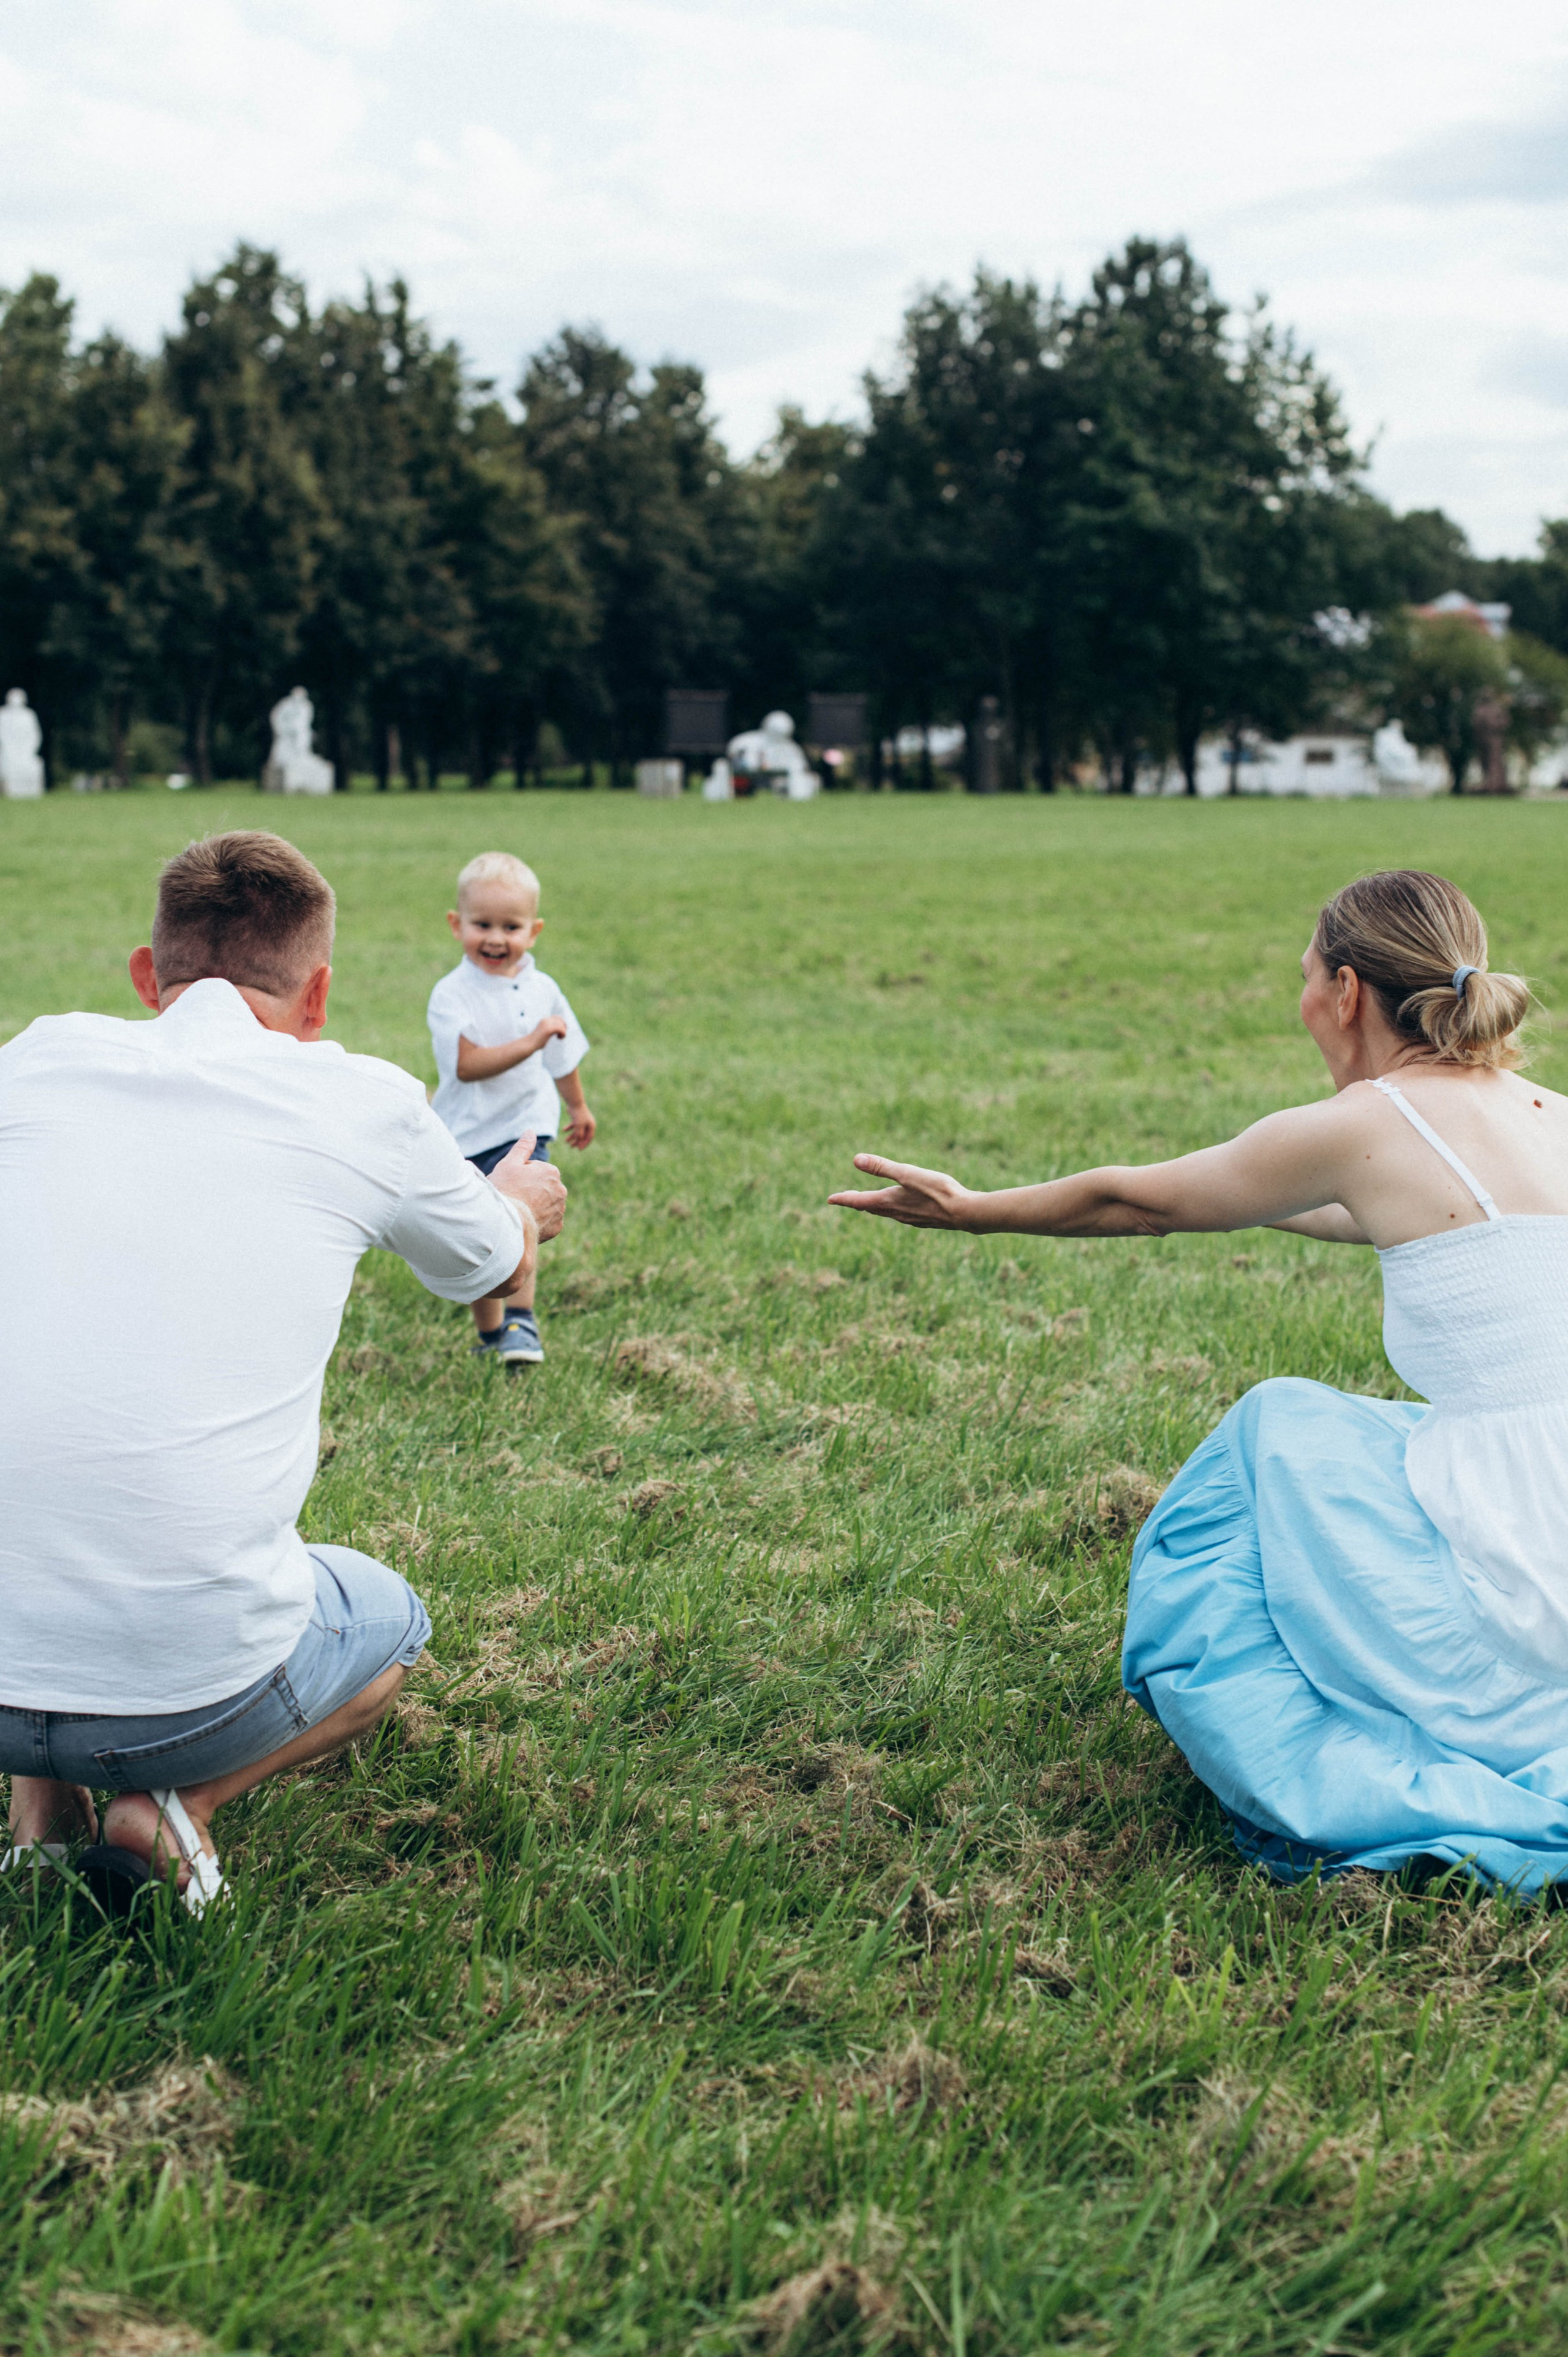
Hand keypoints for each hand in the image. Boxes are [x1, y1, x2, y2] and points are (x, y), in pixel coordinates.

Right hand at [489, 1131, 566, 1239]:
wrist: (507, 1223)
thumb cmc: (506, 1190)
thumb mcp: (510, 1163)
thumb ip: (523, 1147)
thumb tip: (531, 1131)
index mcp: (551, 1172)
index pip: (534, 1171)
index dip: (519, 1176)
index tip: (511, 1184)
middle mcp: (561, 1190)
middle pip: (541, 1188)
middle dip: (530, 1191)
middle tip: (514, 1198)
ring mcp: (560, 1209)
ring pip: (545, 1204)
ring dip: (535, 1206)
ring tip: (519, 1211)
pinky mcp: (557, 1227)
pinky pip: (547, 1221)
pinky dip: (538, 1221)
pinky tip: (525, 1221)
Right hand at [526, 1014, 570, 1053]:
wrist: (528, 1044)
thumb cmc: (535, 1042)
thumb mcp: (543, 1034)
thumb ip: (549, 1031)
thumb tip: (557, 1031)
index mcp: (544, 1020)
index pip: (557, 1017)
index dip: (562, 1023)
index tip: (560, 1031)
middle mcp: (546, 1020)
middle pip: (561, 1020)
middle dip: (563, 1027)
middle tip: (561, 1034)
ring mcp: (547, 1024)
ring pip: (562, 1025)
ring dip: (563, 1032)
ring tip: (559, 1037)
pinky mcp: (549, 1029)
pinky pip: (561, 1029)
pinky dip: (563, 1034)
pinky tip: (559, 1038)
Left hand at [565, 1104, 595, 1148]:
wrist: (575, 1103)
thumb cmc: (578, 1115)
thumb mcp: (579, 1126)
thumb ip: (579, 1134)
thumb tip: (579, 1141)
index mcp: (591, 1126)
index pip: (589, 1138)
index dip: (584, 1144)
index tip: (578, 1149)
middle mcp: (588, 1124)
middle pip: (583, 1136)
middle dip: (577, 1142)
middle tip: (571, 1147)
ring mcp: (583, 1121)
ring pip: (577, 1131)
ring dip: (572, 1136)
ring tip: (566, 1141)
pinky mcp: (577, 1118)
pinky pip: (573, 1126)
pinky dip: (569, 1128)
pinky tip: (564, 1130)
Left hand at [828, 1155, 977, 1229]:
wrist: (965, 1213)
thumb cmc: (937, 1190)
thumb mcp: (907, 1173)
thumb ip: (882, 1166)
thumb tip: (856, 1159)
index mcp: (889, 1201)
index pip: (859, 1201)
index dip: (843, 1199)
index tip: (830, 1199)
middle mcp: (896, 1213)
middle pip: (870, 1208)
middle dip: (856, 1202)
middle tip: (845, 1199)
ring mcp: (909, 1219)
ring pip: (885, 1212)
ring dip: (873, 1206)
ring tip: (868, 1202)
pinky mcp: (923, 1220)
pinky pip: (899, 1215)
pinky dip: (890, 1209)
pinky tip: (899, 1207)